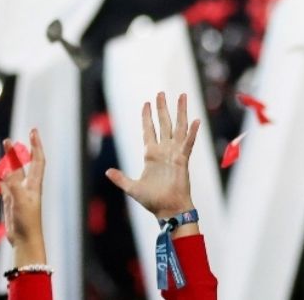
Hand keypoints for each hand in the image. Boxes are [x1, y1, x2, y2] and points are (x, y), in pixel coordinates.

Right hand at [0, 128, 46, 266]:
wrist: (24, 239)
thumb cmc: (28, 221)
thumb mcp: (20, 201)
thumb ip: (13, 185)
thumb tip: (5, 169)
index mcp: (34, 183)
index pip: (37, 159)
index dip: (36, 145)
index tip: (33, 131)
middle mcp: (27, 185)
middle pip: (22, 163)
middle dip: (17, 151)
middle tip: (9, 140)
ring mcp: (18, 192)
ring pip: (11, 172)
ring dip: (7, 160)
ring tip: (3, 147)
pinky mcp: (10, 200)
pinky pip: (2, 184)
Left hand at [106, 92, 200, 220]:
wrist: (168, 210)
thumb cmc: (153, 201)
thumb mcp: (132, 188)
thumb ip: (121, 178)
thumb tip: (108, 171)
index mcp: (151, 155)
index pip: (148, 130)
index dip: (147, 117)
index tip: (146, 103)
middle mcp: (163, 150)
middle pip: (164, 123)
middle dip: (162, 108)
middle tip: (161, 93)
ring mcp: (174, 153)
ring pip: (178, 127)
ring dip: (180, 112)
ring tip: (182, 96)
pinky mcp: (183, 160)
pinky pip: (188, 143)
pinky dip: (192, 132)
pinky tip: (196, 120)